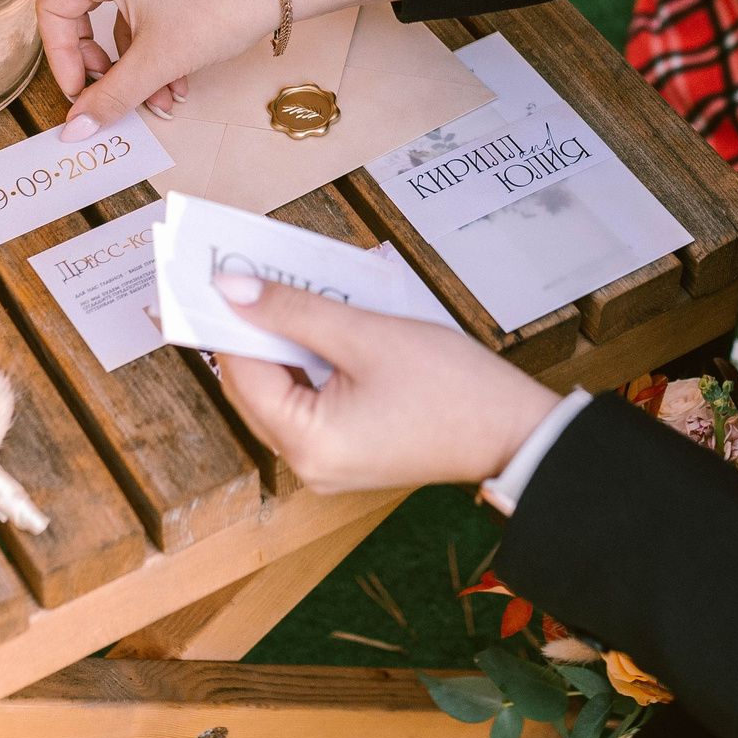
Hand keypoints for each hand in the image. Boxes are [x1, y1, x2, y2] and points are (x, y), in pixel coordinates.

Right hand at [37, 0, 278, 135]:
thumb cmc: (222, 4)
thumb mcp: (159, 60)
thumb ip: (111, 96)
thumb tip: (76, 127)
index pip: (53, 11)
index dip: (62, 60)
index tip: (82, 94)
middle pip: (84, 16)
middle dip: (106, 67)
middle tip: (118, 95)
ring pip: (123, 20)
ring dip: (138, 65)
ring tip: (166, 99)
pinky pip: (148, 11)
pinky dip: (157, 46)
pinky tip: (180, 80)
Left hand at [209, 272, 561, 493]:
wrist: (515, 432)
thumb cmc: (450, 385)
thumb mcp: (366, 334)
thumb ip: (293, 310)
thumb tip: (231, 289)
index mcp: (306, 443)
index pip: (242, 372)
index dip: (229, 319)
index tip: (221, 272)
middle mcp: (307, 464)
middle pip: (255, 386)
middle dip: (254, 330)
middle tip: (254, 274)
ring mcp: (327, 465)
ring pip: (280, 393)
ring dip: (283, 344)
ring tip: (290, 293)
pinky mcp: (347, 454)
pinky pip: (308, 405)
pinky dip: (308, 365)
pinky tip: (321, 327)